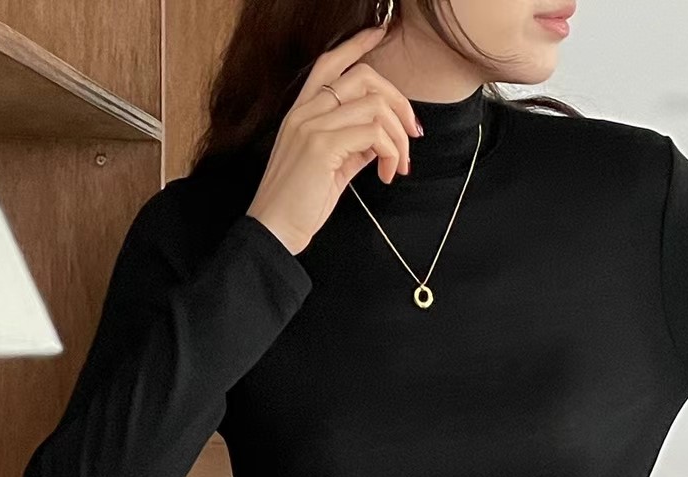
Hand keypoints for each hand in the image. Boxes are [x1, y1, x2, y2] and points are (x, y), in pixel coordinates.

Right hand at [245, 25, 421, 255]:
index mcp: (302, 113)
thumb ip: (352, 145)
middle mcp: (305, 112)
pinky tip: (387, 175)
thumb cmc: (298, 204)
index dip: (357, 45)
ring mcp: (312, 126)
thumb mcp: (329, 168)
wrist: (274, 231)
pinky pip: (373, 133)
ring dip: (399, 137)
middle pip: (363, 78)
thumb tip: (381, 139)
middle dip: (399, 102)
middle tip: (412, 134)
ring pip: (375, 106)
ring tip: (400, 165)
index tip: (380, 33)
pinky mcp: (322, 146)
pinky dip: (390, 153)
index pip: (330, 64)